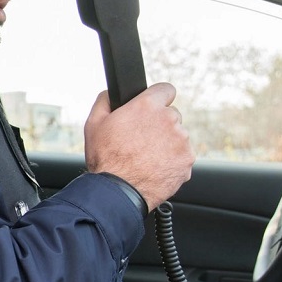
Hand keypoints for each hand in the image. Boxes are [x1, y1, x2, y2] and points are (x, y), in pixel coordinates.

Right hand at [84, 83, 193, 209]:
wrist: (118, 192)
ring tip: (148, 158)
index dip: (159, 98)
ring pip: (178, 136)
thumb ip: (105, 100)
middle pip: (172, 115)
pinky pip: (183, 156)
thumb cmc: (106, 159)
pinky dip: (173, 161)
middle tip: (143, 140)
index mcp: (147, 106)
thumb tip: (111, 94)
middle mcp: (168, 120)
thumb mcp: (94, 123)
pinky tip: (156, 168)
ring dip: (167, 143)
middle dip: (160, 125)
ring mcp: (181, 141)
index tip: (155, 108)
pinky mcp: (187, 160)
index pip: (166, 89)